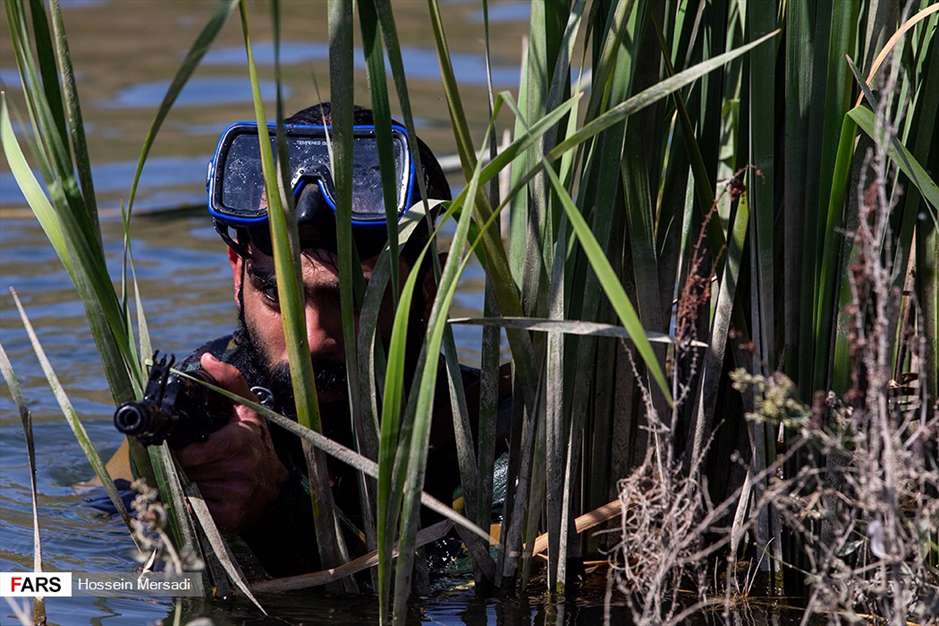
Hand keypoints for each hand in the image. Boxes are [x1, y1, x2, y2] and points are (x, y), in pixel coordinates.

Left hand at [175, 353, 288, 531]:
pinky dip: (193, 504)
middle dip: (183, 466)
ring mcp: (237, 495)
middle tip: (194, 464)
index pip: (194, 451)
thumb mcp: (248, 411)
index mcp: (242, 440)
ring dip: (188, 483)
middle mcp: (242, 469)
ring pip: (188, 488)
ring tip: (203, 478)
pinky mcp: (229, 517)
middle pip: (187, 470)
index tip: (182, 449)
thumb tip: (207, 359)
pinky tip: (208, 496)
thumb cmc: (256, 445)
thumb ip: (229, 382)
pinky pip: (194, 510)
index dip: (184, 451)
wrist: (276, 489)